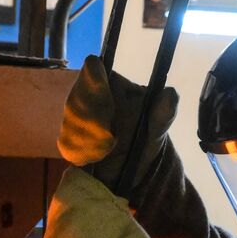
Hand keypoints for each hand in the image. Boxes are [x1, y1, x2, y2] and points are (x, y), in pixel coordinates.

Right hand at [59, 55, 177, 195]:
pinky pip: (66, 143)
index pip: (92, 67)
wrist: (134, 170)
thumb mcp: (159, 126)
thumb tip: (170, 93)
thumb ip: (164, 111)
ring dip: (90, 140)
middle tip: (110, 136)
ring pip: (69, 122)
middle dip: (91, 120)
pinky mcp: (68, 139)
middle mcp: (88, 95)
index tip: (106, 102)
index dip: (93, 81)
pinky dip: (83, 153)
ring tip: (108, 149)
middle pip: (76, 96)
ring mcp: (74, 118)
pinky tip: (97, 157)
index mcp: (111, 82)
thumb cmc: (146, 138)